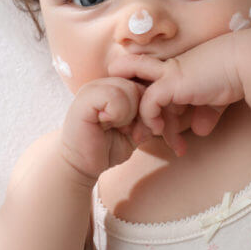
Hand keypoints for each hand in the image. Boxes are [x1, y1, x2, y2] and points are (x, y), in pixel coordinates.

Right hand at [59, 77, 173, 181]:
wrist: (81, 167)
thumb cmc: (107, 147)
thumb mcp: (136, 127)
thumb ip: (148, 113)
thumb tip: (169, 103)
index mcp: (116, 86)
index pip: (146, 82)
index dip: (154, 105)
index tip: (152, 129)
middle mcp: (104, 82)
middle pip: (141, 85)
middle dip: (146, 112)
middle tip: (138, 133)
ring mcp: (93, 88)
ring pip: (129, 89)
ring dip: (132, 115)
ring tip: (123, 129)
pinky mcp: (84, 99)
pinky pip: (114, 97)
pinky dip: (119, 114)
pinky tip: (108, 125)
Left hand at [108, 32, 244, 155]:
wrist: (245, 61)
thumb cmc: (234, 75)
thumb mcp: (216, 98)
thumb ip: (205, 113)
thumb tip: (200, 131)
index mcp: (176, 70)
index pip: (150, 85)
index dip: (149, 105)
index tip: (157, 128)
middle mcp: (167, 69)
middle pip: (131, 79)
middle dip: (129, 105)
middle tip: (135, 132)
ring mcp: (167, 74)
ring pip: (136, 94)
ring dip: (142, 122)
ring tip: (149, 141)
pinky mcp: (170, 82)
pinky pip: (149, 103)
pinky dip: (150, 118)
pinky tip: (159, 130)